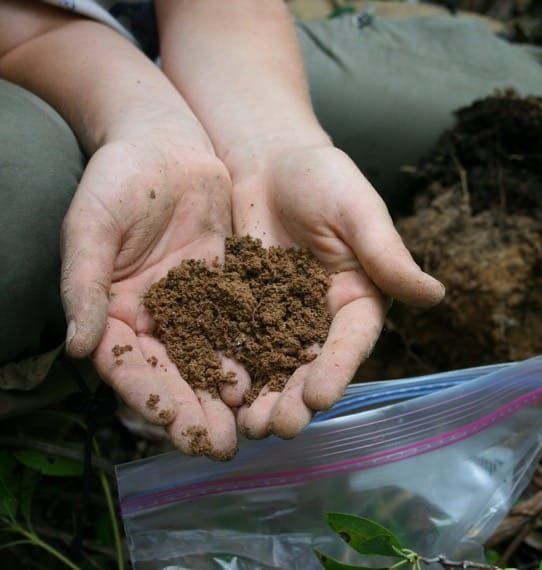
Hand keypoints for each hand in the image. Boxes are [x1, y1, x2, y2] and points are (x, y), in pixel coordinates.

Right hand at [61, 125, 238, 459]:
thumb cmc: (117, 178)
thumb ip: (84, 283)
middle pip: (174, 374)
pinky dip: (256, 352)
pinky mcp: (226, 287)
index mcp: (112, 310)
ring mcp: (192, 304)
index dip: (151, 397)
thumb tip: (77, 345)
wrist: (165, 140)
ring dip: (230, 394)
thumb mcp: (91, 225)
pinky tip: (277, 375)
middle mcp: (153, 316)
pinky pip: (242, 326)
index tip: (177, 425)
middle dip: (197, 410)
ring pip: (211, 358)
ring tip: (253, 423)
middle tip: (223, 445)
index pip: (129, 366)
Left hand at [227, 145, 444, 438]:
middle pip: (310, 365)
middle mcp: (321, 317)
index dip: (337, 369)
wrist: (267, 158)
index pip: (351, 341)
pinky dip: (228, 371)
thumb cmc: (322, 176)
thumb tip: (436, 295)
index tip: (322, 397)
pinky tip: (215, 395)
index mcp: (358, 298)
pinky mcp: (242, 311)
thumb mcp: (357, 211)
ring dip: (262, 398)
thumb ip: (387, 254)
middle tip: (279, 428)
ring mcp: (279, 318)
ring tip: (248, 428)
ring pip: (272, 365)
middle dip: (295, 398)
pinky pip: (234, 344)